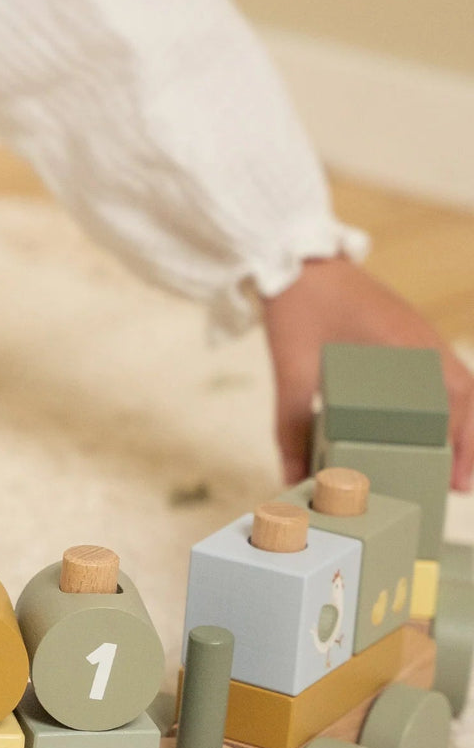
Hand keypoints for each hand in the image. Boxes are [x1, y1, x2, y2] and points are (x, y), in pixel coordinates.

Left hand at [261, 257, 473, 490]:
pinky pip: (440, 371)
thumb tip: (292, 478)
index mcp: (405, 347)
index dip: (458, 444)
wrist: (297, 263)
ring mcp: (419, 335)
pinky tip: (434, 423)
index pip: (451, 402)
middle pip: (464, 396)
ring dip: (459, 422)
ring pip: (457, 384)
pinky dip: (444, 400)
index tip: (458, 481)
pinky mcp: (408, 332)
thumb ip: (290, 428)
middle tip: (458, 484)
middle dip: (465, 441)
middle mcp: (422, 341)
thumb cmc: (297, 313)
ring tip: (452, 462)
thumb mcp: (292, 376)